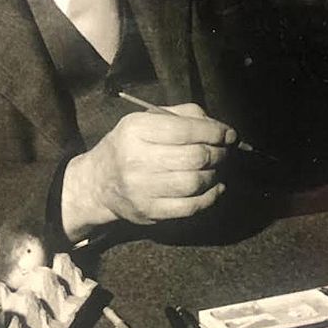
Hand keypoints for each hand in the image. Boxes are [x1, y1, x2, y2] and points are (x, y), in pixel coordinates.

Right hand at [61, 103, 236, 236]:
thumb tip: (218, 127)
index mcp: (136, 130)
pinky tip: (214, 188)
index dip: (214, 132)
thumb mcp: (146, 120)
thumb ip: (183, 116)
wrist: (98, 183)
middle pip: (194, 157)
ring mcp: (142, 189)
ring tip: (219, 168)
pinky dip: (210, 197)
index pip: (185, 130)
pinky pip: (191, 207)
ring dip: (216, 175)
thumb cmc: (129, 146)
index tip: (229, 134)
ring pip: (195, 182)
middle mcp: (136, 159)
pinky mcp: (149, 211)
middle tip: (226, 152)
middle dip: (219, 154)